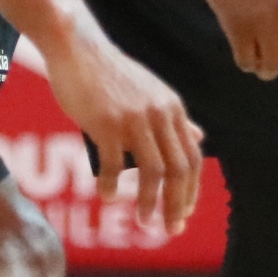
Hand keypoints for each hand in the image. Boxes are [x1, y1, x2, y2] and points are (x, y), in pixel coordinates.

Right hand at [38, 27, 205, 235]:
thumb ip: (174, 118)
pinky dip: (113, 185)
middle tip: (170, 229)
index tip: (182, 215)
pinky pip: (114, 164)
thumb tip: (199, 137)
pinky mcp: (106, 122)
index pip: (192, 158)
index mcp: (172, 108)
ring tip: (145, 222)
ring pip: (153, 172)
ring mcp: (133, 118)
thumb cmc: (112, 74)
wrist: (77, 47)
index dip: (191, 191)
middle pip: (179, 169)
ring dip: (151, 203)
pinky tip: (108, 196)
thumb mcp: (152, 92)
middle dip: (177, 205)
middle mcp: (159, 113)